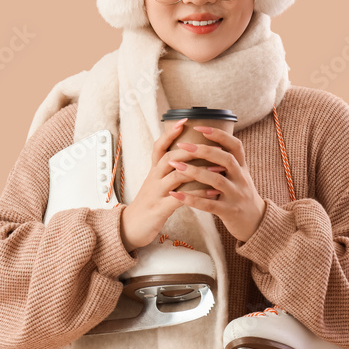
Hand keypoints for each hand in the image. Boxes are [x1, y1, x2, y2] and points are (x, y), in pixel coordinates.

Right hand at [119, 118, 220, 251]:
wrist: (130, 229)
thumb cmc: (149, 205)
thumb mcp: (156, 185)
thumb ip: (169, 172)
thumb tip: (187, 159)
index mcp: (154, 172)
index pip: (159, 147)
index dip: (170, 134)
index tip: (184, 120)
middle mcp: (153, 179)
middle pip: (170, 157)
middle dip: (191, 149)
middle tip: (212, 144)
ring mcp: (155, 194)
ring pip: (176, 176)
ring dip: (199, 170)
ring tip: (217, 168)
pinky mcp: (159, 209)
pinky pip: (180, 199)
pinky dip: (198, 194)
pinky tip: (212, 192)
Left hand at [166, 126, 265, 242]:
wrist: (256, 223)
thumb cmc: (241, 196)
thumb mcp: (239, 176)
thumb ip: (226, 162)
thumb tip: (205, 141)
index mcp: (242, 168)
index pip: (235, 145)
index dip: (219, 134)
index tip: (199, 126)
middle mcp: (242, 179)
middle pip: (226, 159)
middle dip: (204, 150)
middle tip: (183, 145)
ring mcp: (237, 195)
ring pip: (217, 181)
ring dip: (195, 172)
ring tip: (176, 166)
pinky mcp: (230, 212)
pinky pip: (209, 204)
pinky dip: (192, 199)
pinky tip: (176, 195)